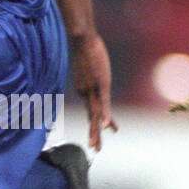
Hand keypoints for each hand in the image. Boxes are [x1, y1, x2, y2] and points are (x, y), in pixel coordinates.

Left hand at [71, 32, 116, 151]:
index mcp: (83, 88)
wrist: (82, 38)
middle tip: (93, 150)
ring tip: (96, 148)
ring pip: (95, 115)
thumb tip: (93, 72)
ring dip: (96, 133)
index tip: (103, 131)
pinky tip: (106, 128)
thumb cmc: (86, 47)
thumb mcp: (89, 64)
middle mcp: (86, 92)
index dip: (96, 123)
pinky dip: (105, 117)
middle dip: (93, 135)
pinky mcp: (101, 84)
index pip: (92, 110)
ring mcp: (93, 89)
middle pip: (91, 117)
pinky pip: (104, 104)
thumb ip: (91, 72)